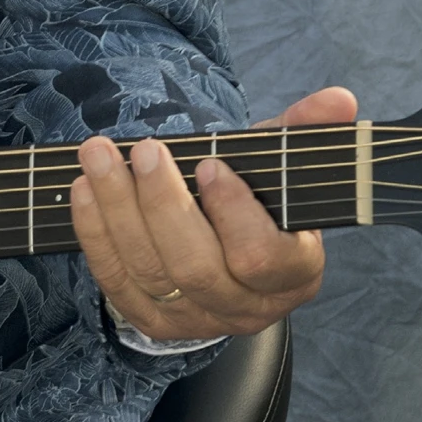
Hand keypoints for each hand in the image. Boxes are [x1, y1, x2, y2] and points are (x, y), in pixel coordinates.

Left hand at [69, 87, 356, 344]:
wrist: (223, 253)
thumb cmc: (255, 202)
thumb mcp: (280, 168)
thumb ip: (305, 133)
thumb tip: (338, 99)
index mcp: (293, 273)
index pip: (262, 257)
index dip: (234, 213)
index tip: (210, 165)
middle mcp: (248, 308)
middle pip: (197, 266)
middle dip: (163, 203)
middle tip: (144, 150)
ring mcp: (197, 320)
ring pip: (151, 271)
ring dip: (117, 208)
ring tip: (98, 155)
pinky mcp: (152, 321)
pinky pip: (116, 280)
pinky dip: (95, 233)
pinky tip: (83, 190)